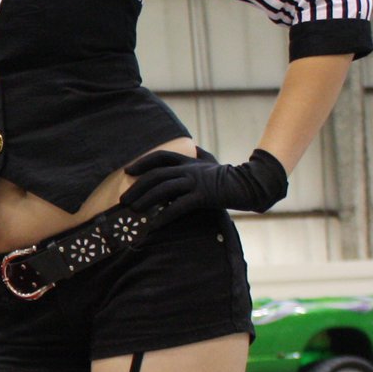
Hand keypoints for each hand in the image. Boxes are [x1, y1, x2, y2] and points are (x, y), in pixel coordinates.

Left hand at [120, 147, 287, 217]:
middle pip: (156, 175)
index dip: (142, 163)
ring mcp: (195, 182)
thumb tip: (194, 147)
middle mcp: (189, 169)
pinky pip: (178, 207)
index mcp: (188, 161)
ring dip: (145, 200)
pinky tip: (154, 225)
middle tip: (123, 199)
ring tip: (133, 210)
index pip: (160, 157)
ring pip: (163, 189)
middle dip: (137, 187)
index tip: (128, 171)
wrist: (249, 184)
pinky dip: (164, 216)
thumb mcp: (212, 161)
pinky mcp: (203, 196)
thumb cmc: (228, 174)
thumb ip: (200, 154)